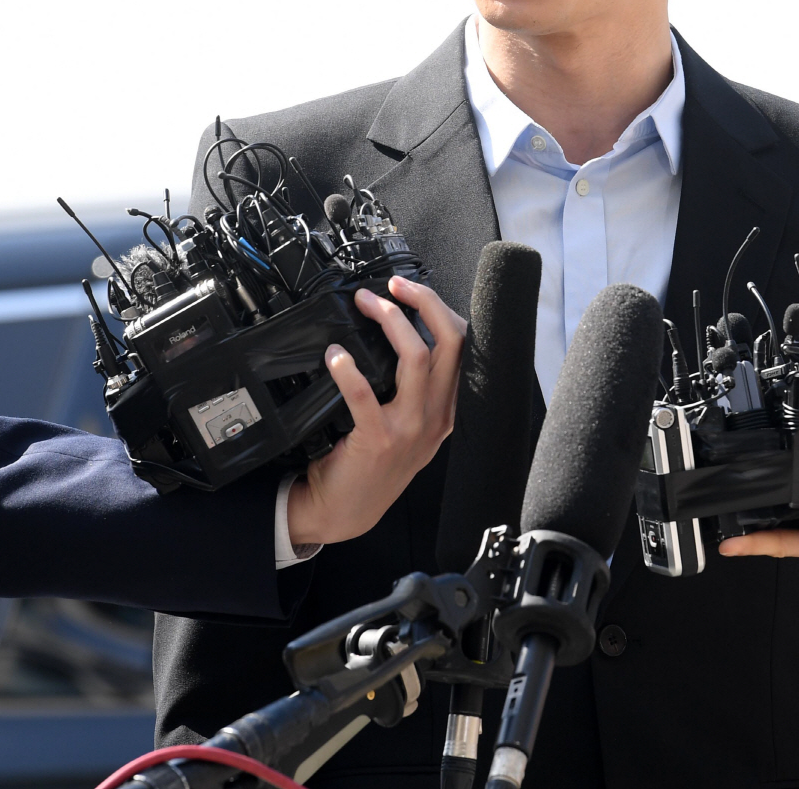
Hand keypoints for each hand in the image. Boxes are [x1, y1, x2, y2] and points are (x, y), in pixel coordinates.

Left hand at [286, 275, 464, 545]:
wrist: (346, 512)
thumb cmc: (373, 464)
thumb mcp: (411, 427)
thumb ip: (416, 390)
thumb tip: (400, 336)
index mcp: (446, 408)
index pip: (462, 347)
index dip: (441, 310)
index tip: (413, 290)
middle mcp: (435, 415)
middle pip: (448, 344)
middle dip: (423, 303)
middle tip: (393, 286)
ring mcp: (409, 428)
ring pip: (415, 358)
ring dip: (390, 322)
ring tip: (365, 304)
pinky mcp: (378, 440)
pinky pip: (364, 395)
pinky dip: (348, 369)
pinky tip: (336, 356)